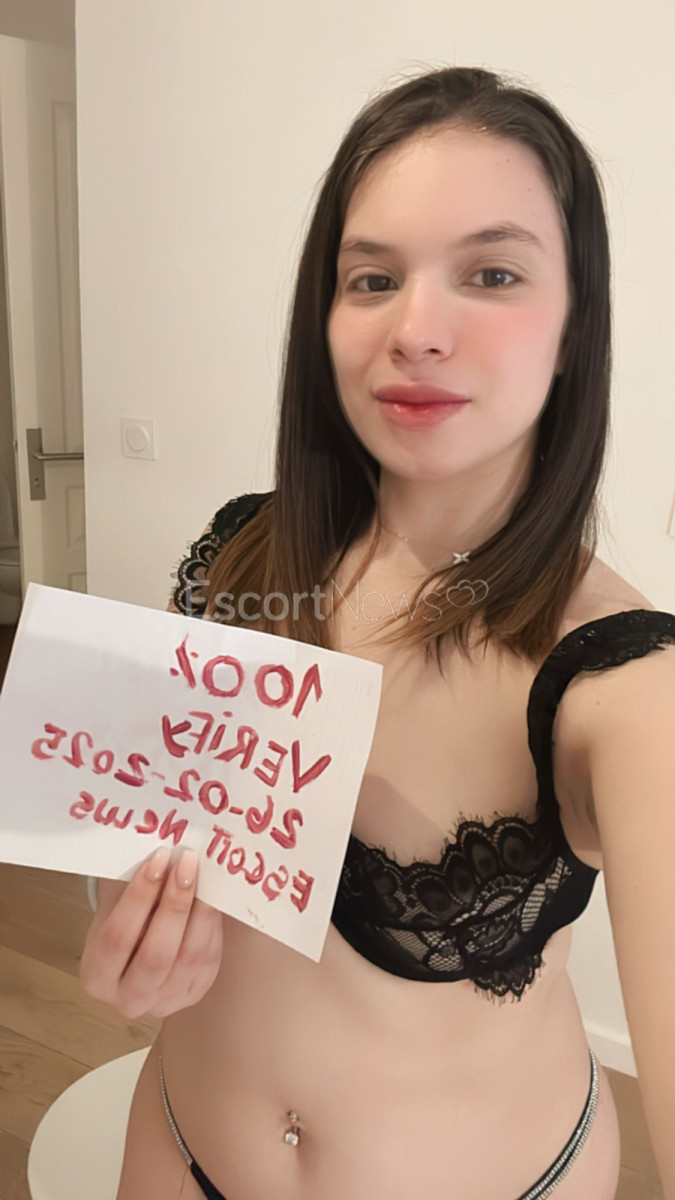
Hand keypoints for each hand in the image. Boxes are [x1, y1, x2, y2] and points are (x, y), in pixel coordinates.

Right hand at [79, 847, 222, 1018]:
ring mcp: (163, 1003)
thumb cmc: (126, 917)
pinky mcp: (194, 994)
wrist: (140, 947)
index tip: (158, 858)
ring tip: (204, 874)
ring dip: (200, 911)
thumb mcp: (117, 902)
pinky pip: (209, 960)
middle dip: (175, 904)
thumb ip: (132, 881)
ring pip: (189, 959)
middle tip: (186, 862)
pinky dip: (212, 925)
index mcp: (97, 976)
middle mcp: (127, 999)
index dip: (139, 897)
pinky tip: (211, 896)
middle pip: (156, 955)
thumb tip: (157, 846)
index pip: (117, 938)